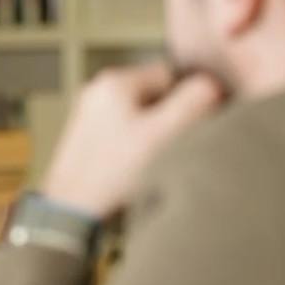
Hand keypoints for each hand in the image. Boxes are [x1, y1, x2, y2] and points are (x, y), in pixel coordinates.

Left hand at [41, 62, 223, 219]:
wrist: (72, 209)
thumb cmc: (112, 173)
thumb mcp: (163, 134)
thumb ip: (193, 101)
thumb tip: (212, 84)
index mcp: (114, 82)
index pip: (169, 74)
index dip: (189, 97)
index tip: (195, 122)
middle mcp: (97, 92)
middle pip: (154, 94)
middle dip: (170, 116)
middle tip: (172, 144)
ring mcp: (90, 115)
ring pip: (140, 115)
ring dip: (153, 132)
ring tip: (153, 158)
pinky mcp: (88, 138)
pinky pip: (124, 132)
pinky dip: (136, 145)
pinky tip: (136, 166)